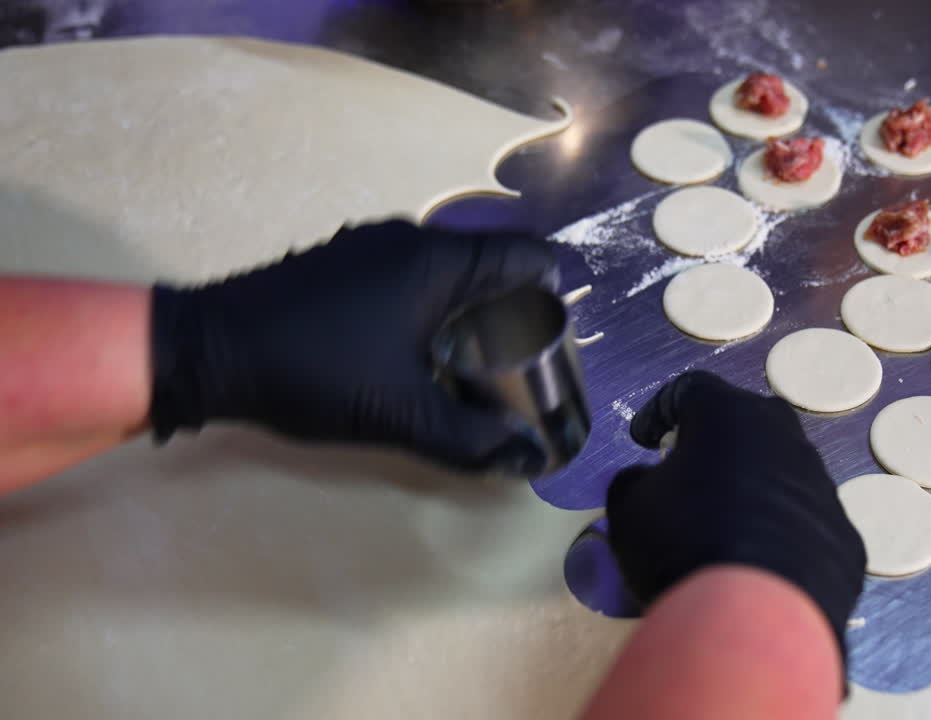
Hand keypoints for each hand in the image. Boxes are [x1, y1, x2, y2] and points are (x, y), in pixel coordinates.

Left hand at [149, 219, 557, 473]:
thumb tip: (527, 459)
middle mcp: (409, 239)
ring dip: (470, 311)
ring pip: (447, 272)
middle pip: (489, 263)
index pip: (526, 255)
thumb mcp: (398, 413)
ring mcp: (370, 247)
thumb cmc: (313, 371)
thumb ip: (468, 438)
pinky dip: (430, 309)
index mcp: (437, 260)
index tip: (562, 337)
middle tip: (524, 362)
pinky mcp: (340, 264)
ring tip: (476, 364)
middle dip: (515, 309)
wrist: (206, 349)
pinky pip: (410, 278)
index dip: (556, 292)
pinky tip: (417, 354)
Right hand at [605, 372, 865, 673]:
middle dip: (717, 442)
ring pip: (782, 471)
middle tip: (691, 473)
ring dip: (752, 488)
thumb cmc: (681, 540)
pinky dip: (780, 530)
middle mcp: (783, 435)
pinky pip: (803, 520)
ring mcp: (821, 483)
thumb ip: (635, 482)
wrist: (755, 611)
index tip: (644, 440)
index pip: (688, 390)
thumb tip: (647, 482)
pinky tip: (759, 562)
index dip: (659, 411)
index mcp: (727, 414)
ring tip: (725, 526)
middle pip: (746, 423)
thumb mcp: (629, 507)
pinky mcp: (843, 532)